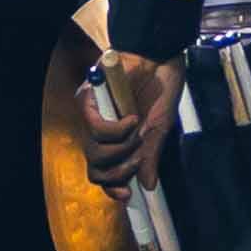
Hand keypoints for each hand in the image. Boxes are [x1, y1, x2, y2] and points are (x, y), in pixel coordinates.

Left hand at [81, 52, 180, 194]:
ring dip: (120, 148)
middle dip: (118, 171)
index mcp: (117, 139)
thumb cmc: (161, 86)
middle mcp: (101, 130)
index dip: (112, 187)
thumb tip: (148, 186)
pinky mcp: (89, 101)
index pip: (104, 172)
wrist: (161, 54)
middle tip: (138, 157)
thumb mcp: (160, 127)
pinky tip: (131, 120)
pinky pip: (95, 130)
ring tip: (137, 131)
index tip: (128, 195)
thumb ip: (150, 155)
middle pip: (96, 169)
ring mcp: (93, 116)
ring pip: (94, 153)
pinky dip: (115, 130)